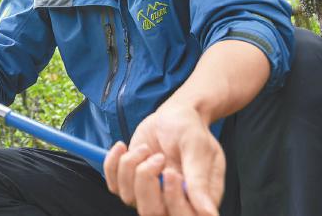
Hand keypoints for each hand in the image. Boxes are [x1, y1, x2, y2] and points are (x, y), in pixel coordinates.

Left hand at [103, 105, 224, 215]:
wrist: (174, 115)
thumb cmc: (191, 130)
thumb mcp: (198, 149)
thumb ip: (199, 181)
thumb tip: (209, 214)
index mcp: (197, 199)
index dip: (173, 201)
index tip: (170, 172)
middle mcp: (172, 201)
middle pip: (151, 212)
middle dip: (147, 181)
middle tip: (158, 156)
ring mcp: (150, 193)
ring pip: (129, 198)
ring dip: (132, 167)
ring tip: (146, 148)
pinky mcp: (131, 182)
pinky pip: (113, 185)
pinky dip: (113, 164)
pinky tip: (123, 147)